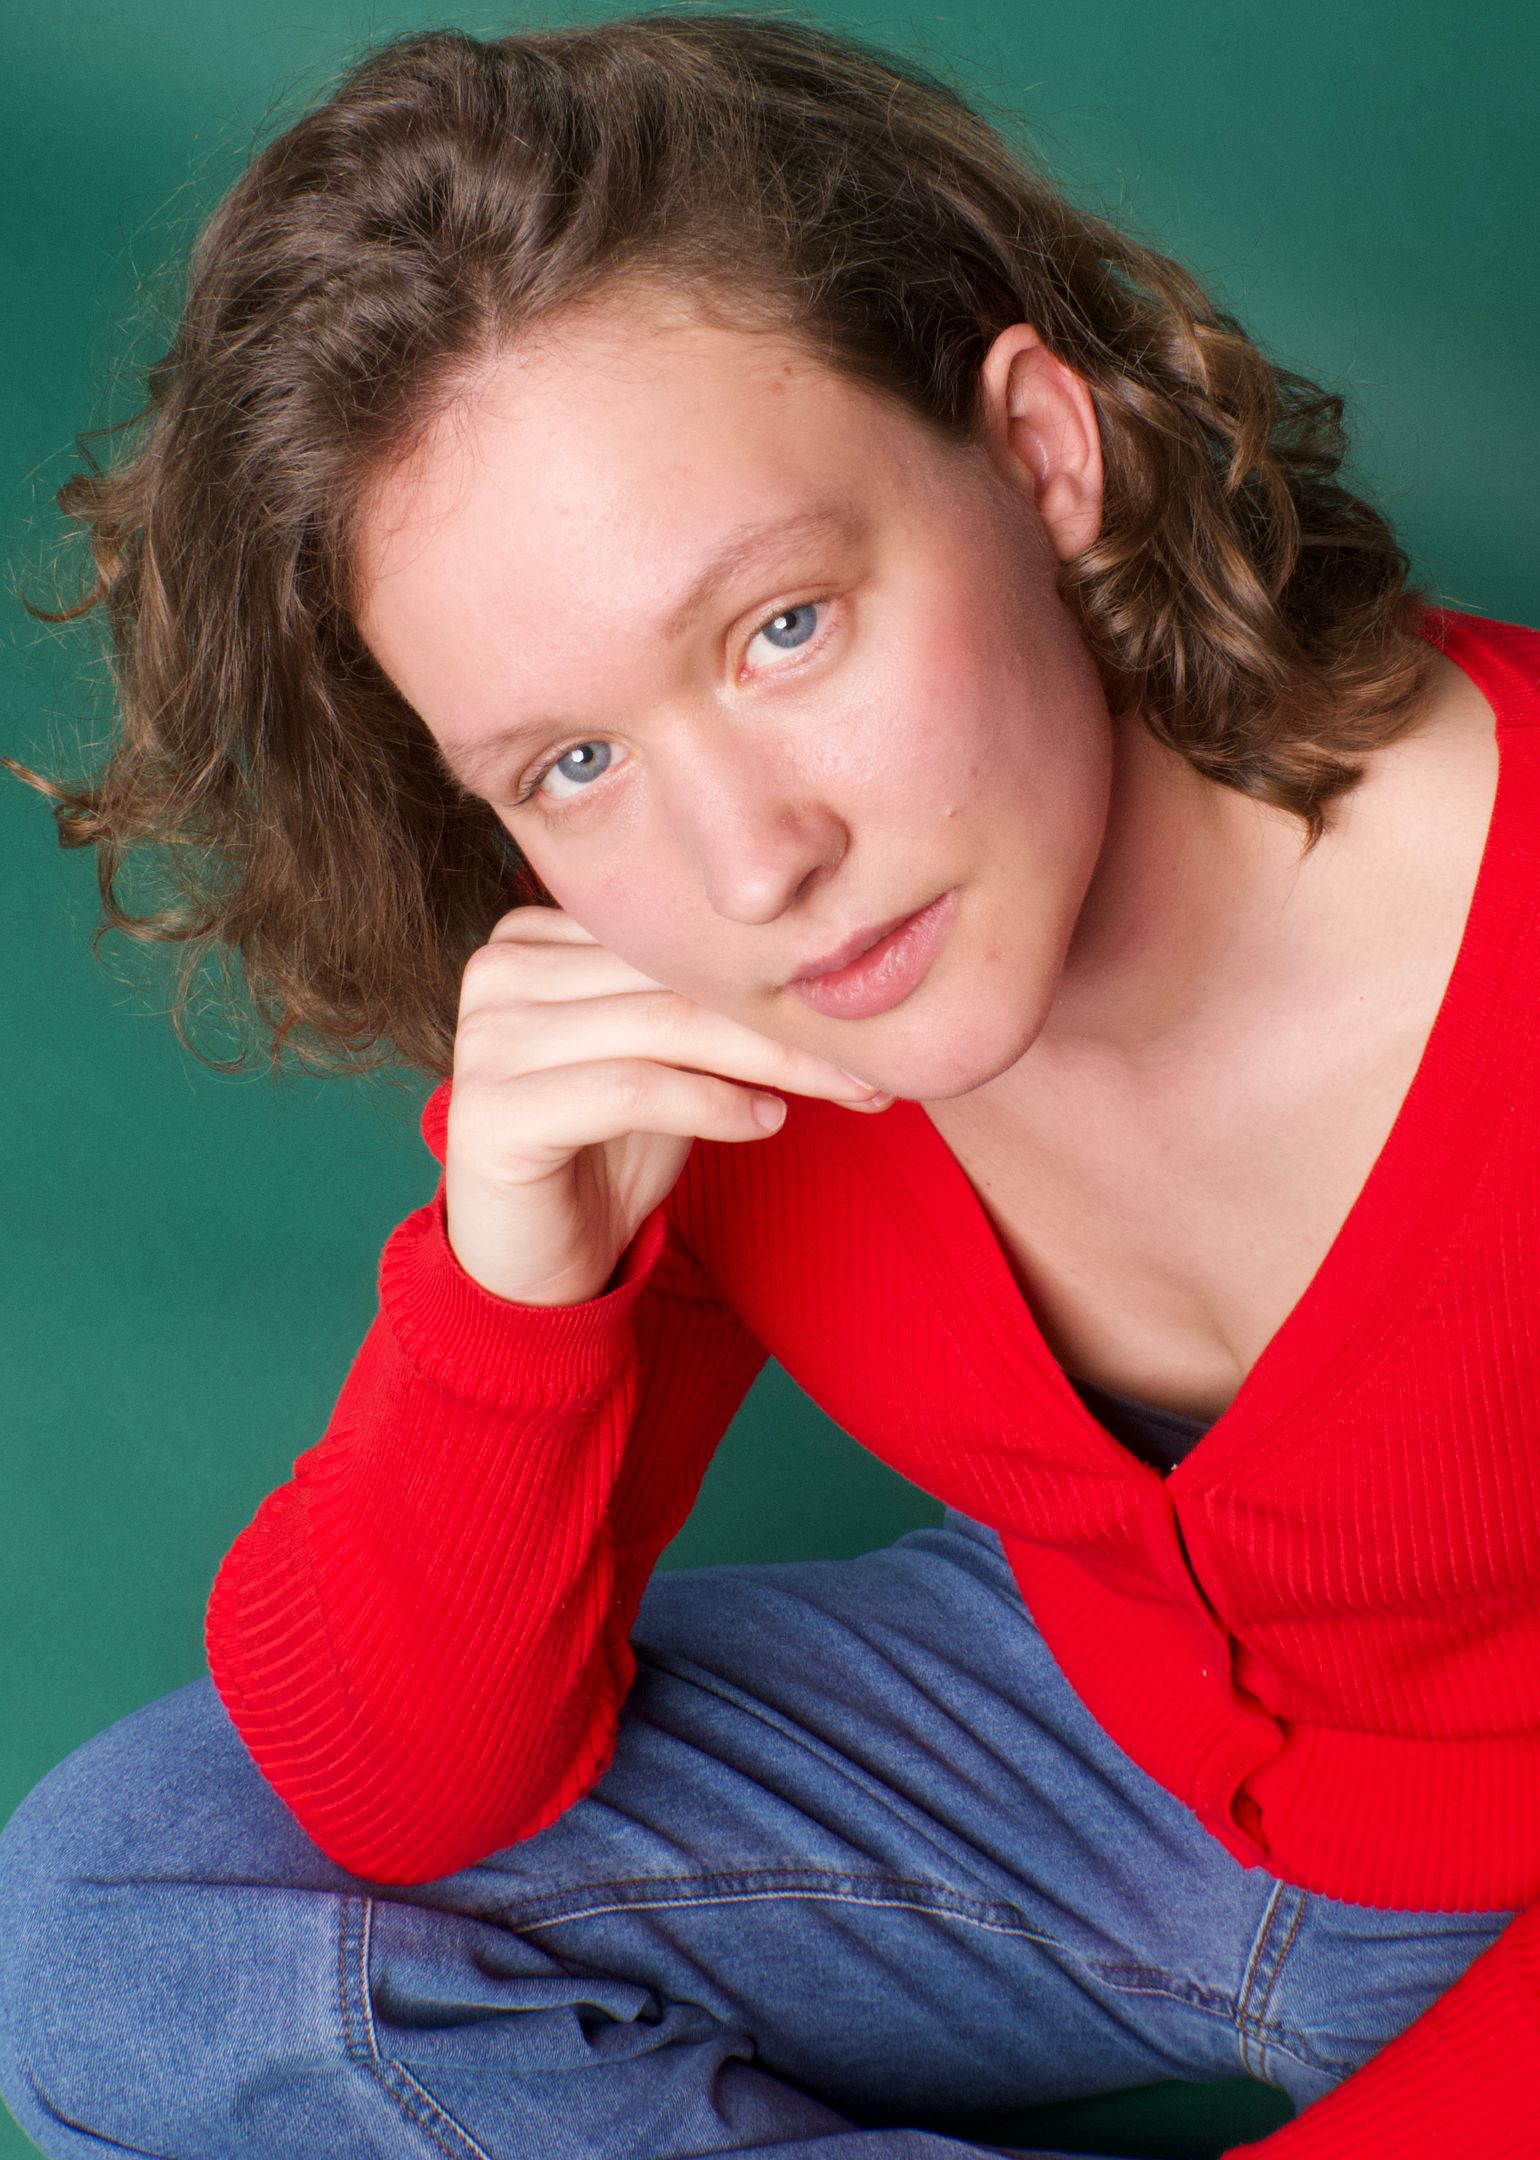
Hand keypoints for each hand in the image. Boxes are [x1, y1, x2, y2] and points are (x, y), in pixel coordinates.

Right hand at [442, 905, 891, 1304]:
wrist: (530, 1267)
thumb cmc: (603, 1154)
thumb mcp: (665, 1061)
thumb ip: (707, 1007)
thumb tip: (833, 974)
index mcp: (531, 937)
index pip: (669, 936)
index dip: (767, 970)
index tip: (858, 1010)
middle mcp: (497, 971)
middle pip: (670, 976)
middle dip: (782, 1018)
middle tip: (872, 1057)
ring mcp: (486, 1038)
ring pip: (662, 1023)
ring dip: (769, 1060)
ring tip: (844, 1091)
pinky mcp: (493, 1111)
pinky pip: (631, 1088)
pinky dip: (714, 1104)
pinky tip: (768, 1123)